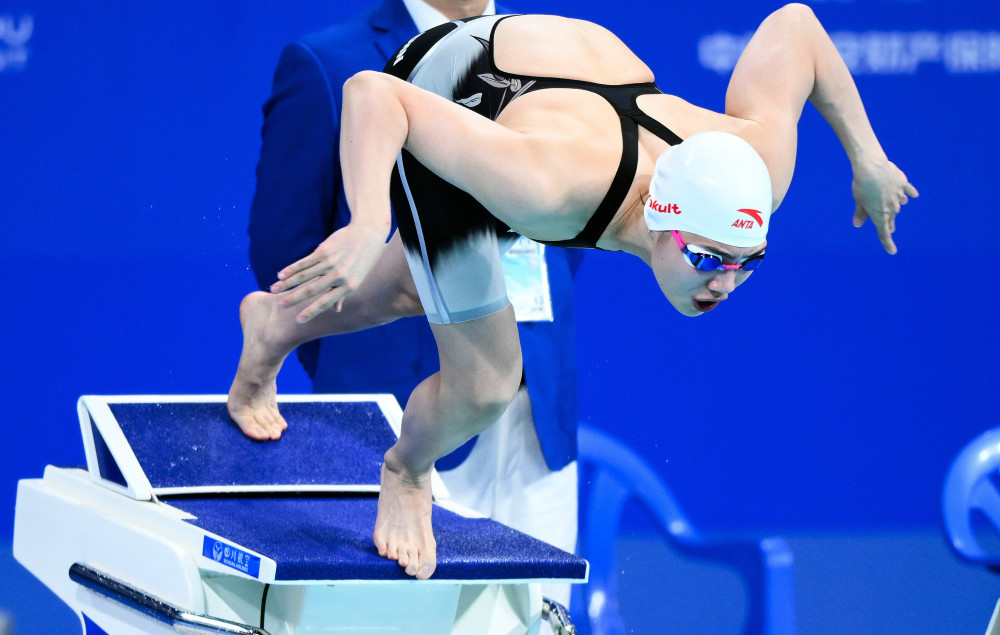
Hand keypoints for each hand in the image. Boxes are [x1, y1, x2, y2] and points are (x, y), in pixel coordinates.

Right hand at [270, 222, 387, 322]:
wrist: (367, 234)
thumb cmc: (362, 260)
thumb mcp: (357, 279)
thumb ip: (344, 294)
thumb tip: (336, 310)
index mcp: (348, 287)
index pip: (326, 303)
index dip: (311, 312)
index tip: (299, 321)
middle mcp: (339, 276)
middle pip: (311, 290)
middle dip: (294, 299)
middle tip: (281, 306)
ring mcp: (330, 263)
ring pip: (304, 276)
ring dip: (286, 283)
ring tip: (274, 290)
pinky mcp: (323, 251)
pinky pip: (304, 262)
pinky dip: (291, 269)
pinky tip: (281, 274)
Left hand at [850, 158, 918, 253]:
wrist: (872, 167)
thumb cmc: (862, 185)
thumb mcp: (859, 201)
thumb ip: (861, 213)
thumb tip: (857, 224)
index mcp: (880, 214)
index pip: (883, 233)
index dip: (887, 243)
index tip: (892, 252)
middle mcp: (892, 207)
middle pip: (891, 218)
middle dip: (889, 224)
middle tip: (890, 230)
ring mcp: (899, 195)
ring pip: (900, 204)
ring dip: (897, 207)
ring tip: (898, 208)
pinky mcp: (903, 183)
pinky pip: (908, 190)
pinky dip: (910, 193)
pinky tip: (913, 195)